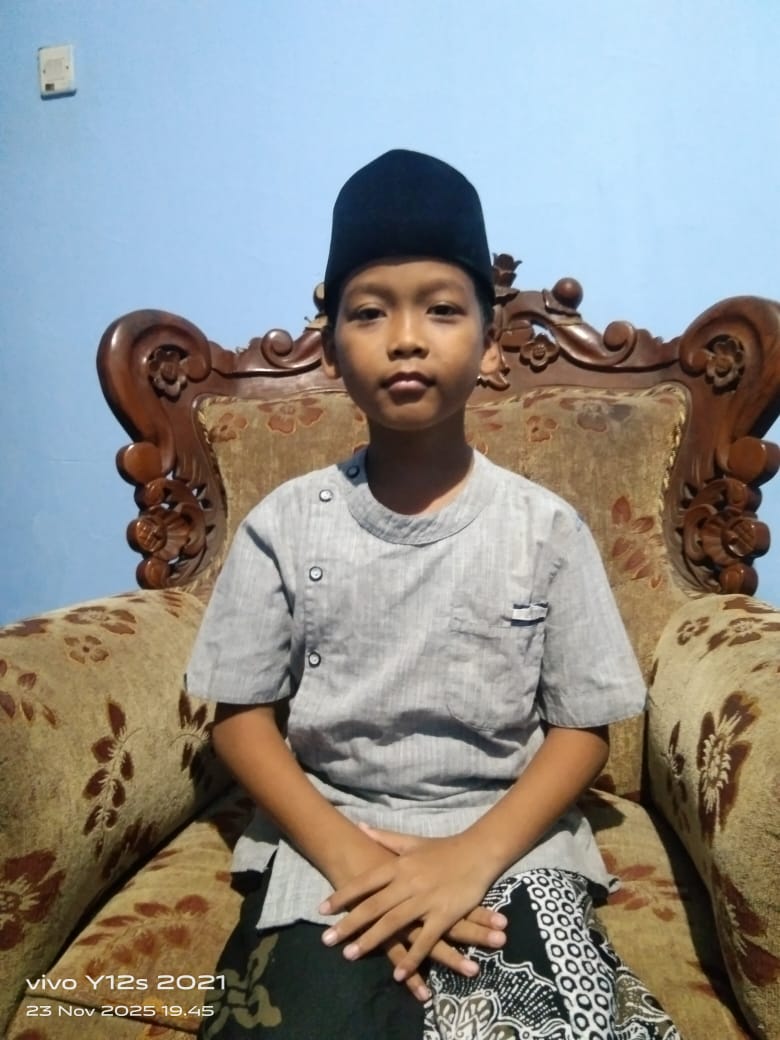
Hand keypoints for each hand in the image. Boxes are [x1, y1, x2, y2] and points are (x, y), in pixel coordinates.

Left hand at [320, 827, 504, 984]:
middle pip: (373, 907)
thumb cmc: (443, 848)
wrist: (478, 851)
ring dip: (371, 941)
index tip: (322, 909)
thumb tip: (360, 827)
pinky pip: (425, 940)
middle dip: (349, 924)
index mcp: (399, 865)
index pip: (365, 882)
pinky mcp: (444, 915)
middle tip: (327, 940)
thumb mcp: (412, 841)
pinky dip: (412, 958)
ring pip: (393, 924)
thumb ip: (385, 838)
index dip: (343, 896)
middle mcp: (408, 883)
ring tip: (350, 955)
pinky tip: (398, 973)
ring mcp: (426, 900)